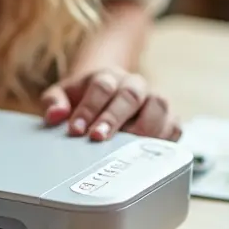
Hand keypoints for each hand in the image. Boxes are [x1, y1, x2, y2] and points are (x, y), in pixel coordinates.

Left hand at [40, 67, 179, 140]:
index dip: (89, 108)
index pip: (102, 86)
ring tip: (125, 148)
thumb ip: (54, 102)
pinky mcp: (169, 118)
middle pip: (130, 95)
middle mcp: (134, 85)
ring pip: (158, 106)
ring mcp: (154, 100)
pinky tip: (149, 152)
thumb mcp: (62, 95)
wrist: (106, 93)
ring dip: (142, 128)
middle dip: (114, 117)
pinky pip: (175, 125)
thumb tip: (55, 115)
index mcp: (108, 76)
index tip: (76, 129)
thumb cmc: (83, 98)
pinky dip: (165, 138)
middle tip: (97, 137)